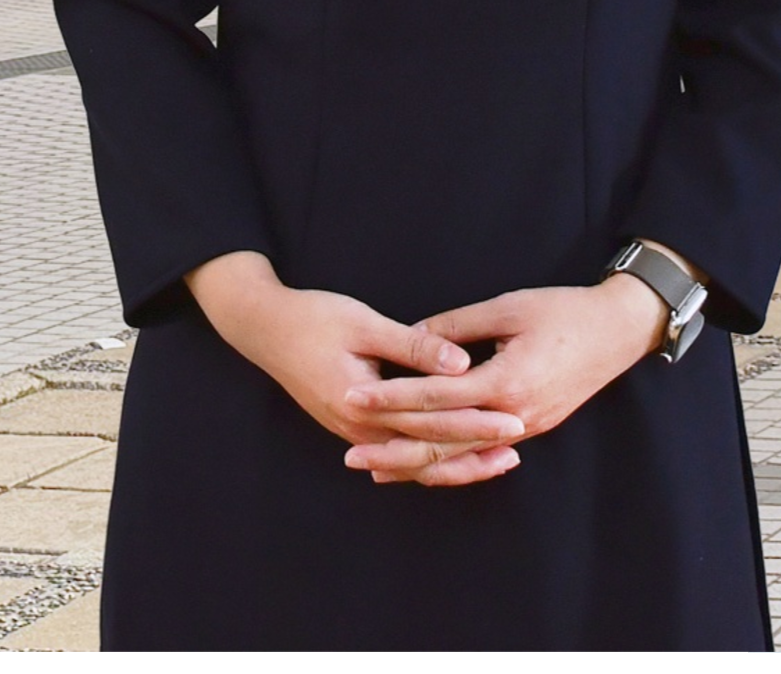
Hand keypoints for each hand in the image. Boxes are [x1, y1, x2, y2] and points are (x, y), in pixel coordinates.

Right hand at [186, 251, 524, 487]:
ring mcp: (355, 431)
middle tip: (516, 447)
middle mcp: (358, 428)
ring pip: (412, 459)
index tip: (512, 420)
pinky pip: (399, 450)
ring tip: (498, 461)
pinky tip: (458, 456)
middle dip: (472, 452)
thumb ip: (413, 346)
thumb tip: (460, 364)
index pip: (429, 423)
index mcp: (362, 404)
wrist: (264, 329)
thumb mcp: (365, 325)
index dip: (474, 423)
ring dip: (454, 461)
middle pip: (424, 451)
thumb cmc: (314, 319)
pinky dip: (430, 456)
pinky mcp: (355, 425)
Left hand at [339, 277, 668, 481]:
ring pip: (460, 456)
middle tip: (350, 455)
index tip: (352, 398)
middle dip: (393, 449)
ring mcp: (526, 428)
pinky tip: (423, 467)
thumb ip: (456, 326)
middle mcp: (514, 415)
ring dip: (415, 465)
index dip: (391, 398)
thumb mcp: (509, 307)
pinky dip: (449, 462)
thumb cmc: (566, 311)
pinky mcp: (533, 429)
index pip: (434, 397)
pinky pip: (481, 453)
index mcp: (505, 381)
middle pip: (442, 441)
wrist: (620, 330)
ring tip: (374, 472)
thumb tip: (411, 338)